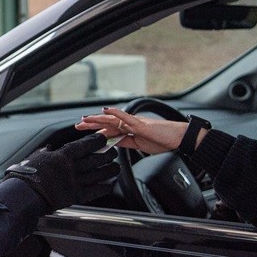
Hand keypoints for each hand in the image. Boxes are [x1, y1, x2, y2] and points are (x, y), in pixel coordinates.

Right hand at [6, 133, 119, 211]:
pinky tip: (109, 185)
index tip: (103, 138)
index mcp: (61, 156)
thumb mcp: (35, 157)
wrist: (24, 194)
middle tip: (113, 152)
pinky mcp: (75, 196)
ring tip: (116, 167)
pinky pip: (94, 191)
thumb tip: (48, 149)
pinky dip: (103, 188)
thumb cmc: (26, 174)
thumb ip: (45, 152)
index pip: (84, 146)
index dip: (96, 141)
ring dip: (110, 170)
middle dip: (108, 154)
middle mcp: (71, 168)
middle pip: (96, 159)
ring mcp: (74, 182)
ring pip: (99, 174)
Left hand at [75, 107, 189, 154]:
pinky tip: (106, 111)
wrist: (179, 138)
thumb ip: (126, 142)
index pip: (108, 130)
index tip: (84, 133)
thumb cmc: (163, 140)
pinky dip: (115, 113)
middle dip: (91, 124)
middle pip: (106, 123)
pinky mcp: (140, 124)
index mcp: (129, 130)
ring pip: (112, 119)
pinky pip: (126, 117)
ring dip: (97, 119)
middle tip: (77, 125)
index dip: (95, 131)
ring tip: (85, 119)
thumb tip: (113, 143)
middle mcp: (129, 124)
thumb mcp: (139, 145)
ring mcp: (134, 123)